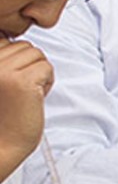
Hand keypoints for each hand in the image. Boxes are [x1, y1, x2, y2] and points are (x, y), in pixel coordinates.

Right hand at [0, 39, 53, 180]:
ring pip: (37, 54)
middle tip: (18, 92)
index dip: (16, 62)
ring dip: (38, 74)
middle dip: (29, 67)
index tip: (9, 84)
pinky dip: (47, 83)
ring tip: (24, 95)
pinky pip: (46, 67)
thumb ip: (2, 60)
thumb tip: (11, 36)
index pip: (6, 41)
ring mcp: (2, 71)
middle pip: (24, 46)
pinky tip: (33, 99)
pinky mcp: (21, 81)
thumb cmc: (2, 114)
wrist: (1, 146)